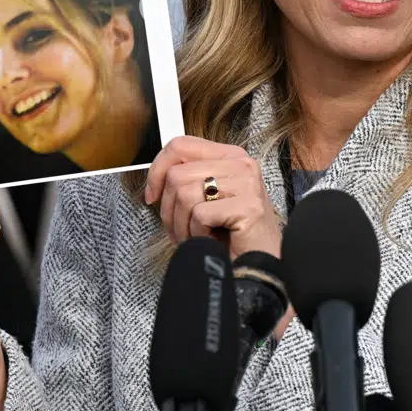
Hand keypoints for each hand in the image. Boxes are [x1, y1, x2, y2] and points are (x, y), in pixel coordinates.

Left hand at [144, 135, 281, 259]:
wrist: (259, 264)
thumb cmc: (232, 234)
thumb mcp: (209, 197)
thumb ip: (189, 179)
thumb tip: (156, 180)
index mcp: (230, 156)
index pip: (180, 146)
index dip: (157, 170)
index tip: (153, 195)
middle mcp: (241, 164)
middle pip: (177, 175)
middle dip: (169, 210)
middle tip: (180, 230)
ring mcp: (247, 183)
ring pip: (184, 195)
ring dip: (182, 225)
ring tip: (198, 237)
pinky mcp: (248, 205)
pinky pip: (200, 215)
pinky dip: (197, 234)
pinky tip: (212, 241)